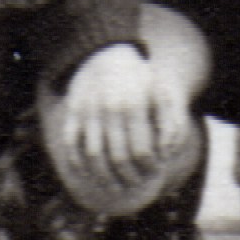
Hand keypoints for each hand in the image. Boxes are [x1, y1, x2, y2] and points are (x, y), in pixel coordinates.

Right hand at [44, 40, 189, 220]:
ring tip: (113, 187)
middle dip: (128, 177)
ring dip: (104, 177)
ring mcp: (88, 112)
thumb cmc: (137, 76)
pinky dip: (78, 162)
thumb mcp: (159, 92)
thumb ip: (167, 121)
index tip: (153, 174)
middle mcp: (109, 111)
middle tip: (135, 185)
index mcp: (133, 107)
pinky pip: (72, 143)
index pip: (141, 150)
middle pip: (118, 157)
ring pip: (94, 155)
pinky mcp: (73, 112)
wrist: (105, 52)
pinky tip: (88, 173)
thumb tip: (167, 152)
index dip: (148, 168)